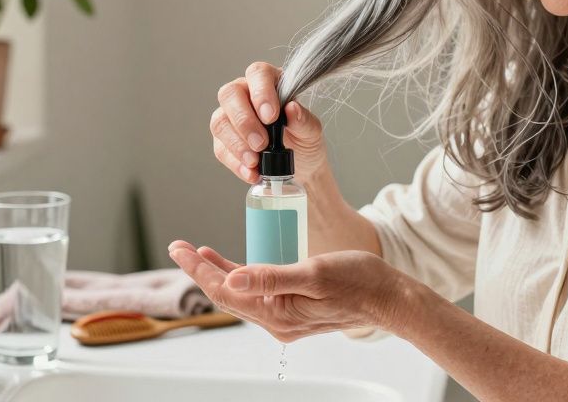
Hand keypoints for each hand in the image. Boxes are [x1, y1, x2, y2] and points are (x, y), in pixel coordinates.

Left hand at [166, 239, 411, 342]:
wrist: (389, 298)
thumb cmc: (359, 282)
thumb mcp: (313, 273)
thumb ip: (272, 277)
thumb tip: (233, 276)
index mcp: (278, 314)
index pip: (226, 291)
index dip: (200, 269)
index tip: (180, 249)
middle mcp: (278, 321)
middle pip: (228, 295)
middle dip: (201, 270)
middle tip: (178, 247)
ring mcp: (285, 317)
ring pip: (241, 294)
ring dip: (218, 273)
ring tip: (197, 253)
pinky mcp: (294, 308)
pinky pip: (258, 293)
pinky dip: (241, 276)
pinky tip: (235, 264)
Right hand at [211, 62, 328, 184]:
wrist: (301, 169)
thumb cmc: (304, 141)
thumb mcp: (312, 132)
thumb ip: (303, 120)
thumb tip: (292, 108)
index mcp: (269, 82)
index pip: (257, 73)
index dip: (261, 92)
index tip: (271, 116)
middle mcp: (245, 94)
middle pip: (230, 94)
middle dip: (244, 120)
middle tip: (260, 143)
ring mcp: (230, 117)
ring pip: (220, 122)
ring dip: (236, 143)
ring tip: (255, 162)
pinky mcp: (223, 141)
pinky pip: (221, 148)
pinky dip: (235, 162)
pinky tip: (251, 172)